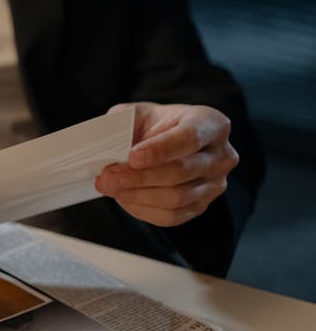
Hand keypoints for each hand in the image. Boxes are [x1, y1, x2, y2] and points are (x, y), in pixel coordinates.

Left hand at [95, 102, 238, 226]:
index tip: (132, 157)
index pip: (190, 138)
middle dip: (139, 177)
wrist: (162, 142)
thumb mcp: (137, 113)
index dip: (160, 150)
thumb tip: (108, 146)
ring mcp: (215, 184)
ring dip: (137, 195)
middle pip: (181, 171)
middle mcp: (222, 155)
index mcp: (211, 123)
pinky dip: (143, 209)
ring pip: (177, 198)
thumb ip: (124, 123)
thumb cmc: (152, 125)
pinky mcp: (201, 206)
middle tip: (108, 176)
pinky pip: (172, 216)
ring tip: (111, 187)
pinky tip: (124, 198)